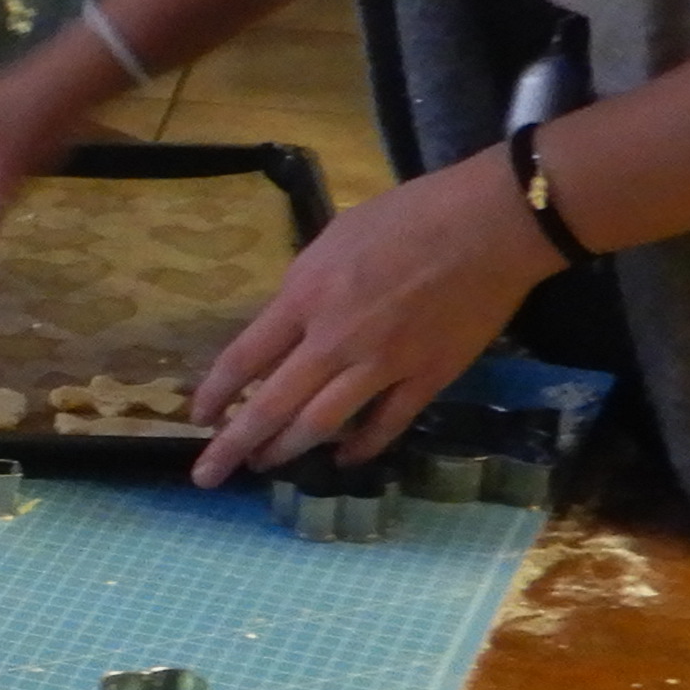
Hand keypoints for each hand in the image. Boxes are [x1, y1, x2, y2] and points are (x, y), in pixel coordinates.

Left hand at [188, 151, 560, 483]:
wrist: (492, 222)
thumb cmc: (412, 214)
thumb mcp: (335, 237)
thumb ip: (305, 285)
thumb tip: (287, 322)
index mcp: (305, 297)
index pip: (243, 359)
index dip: (215, 395)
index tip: (197, 418)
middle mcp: (334, 339)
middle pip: (270, 406)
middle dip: (232, 446)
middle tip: (208, 475)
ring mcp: (382, 365)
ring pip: (320, 425)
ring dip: (286, 451)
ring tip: (265, 465)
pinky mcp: (428, 378)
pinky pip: (386, 426)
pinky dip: (361, 447)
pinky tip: (344, 458)